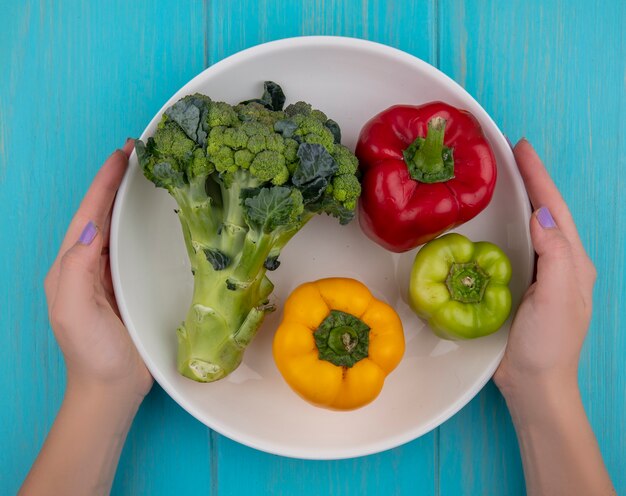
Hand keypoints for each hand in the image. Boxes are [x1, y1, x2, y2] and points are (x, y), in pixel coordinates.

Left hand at [44, 140, 152, 397]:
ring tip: (149, 173)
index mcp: (72, 265)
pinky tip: (160, 215)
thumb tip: (92, 228)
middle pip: (102, 213)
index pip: (88, 214)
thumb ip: (77, 269)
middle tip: (138, 152)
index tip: (123, 153)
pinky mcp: (131, 284)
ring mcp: (111, 273)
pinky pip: (136, 246)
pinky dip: (145, 224)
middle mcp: (90, 263)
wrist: (112, 388)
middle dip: (116, 181)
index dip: (104, 182)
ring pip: (119, 226)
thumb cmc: (92, 353)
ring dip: (131, 198)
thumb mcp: (75, 311)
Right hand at [494, 139, 596, 396]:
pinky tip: (490, 222)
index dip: (539, 177)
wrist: (533, 383)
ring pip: (529, 227)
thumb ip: (555, 256)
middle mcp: (558, 263)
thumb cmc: (547, 345)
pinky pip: (512, 246)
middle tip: (511, 155)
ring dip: (517, 199)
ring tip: (502, 178)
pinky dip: (503, 226)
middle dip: (531, 181)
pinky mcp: (518, 285)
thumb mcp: (558, 299)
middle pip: (544, 211)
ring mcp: (539, 274)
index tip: (522, 149)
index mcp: (572, 262)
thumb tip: (541, 215)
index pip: (554, 210)